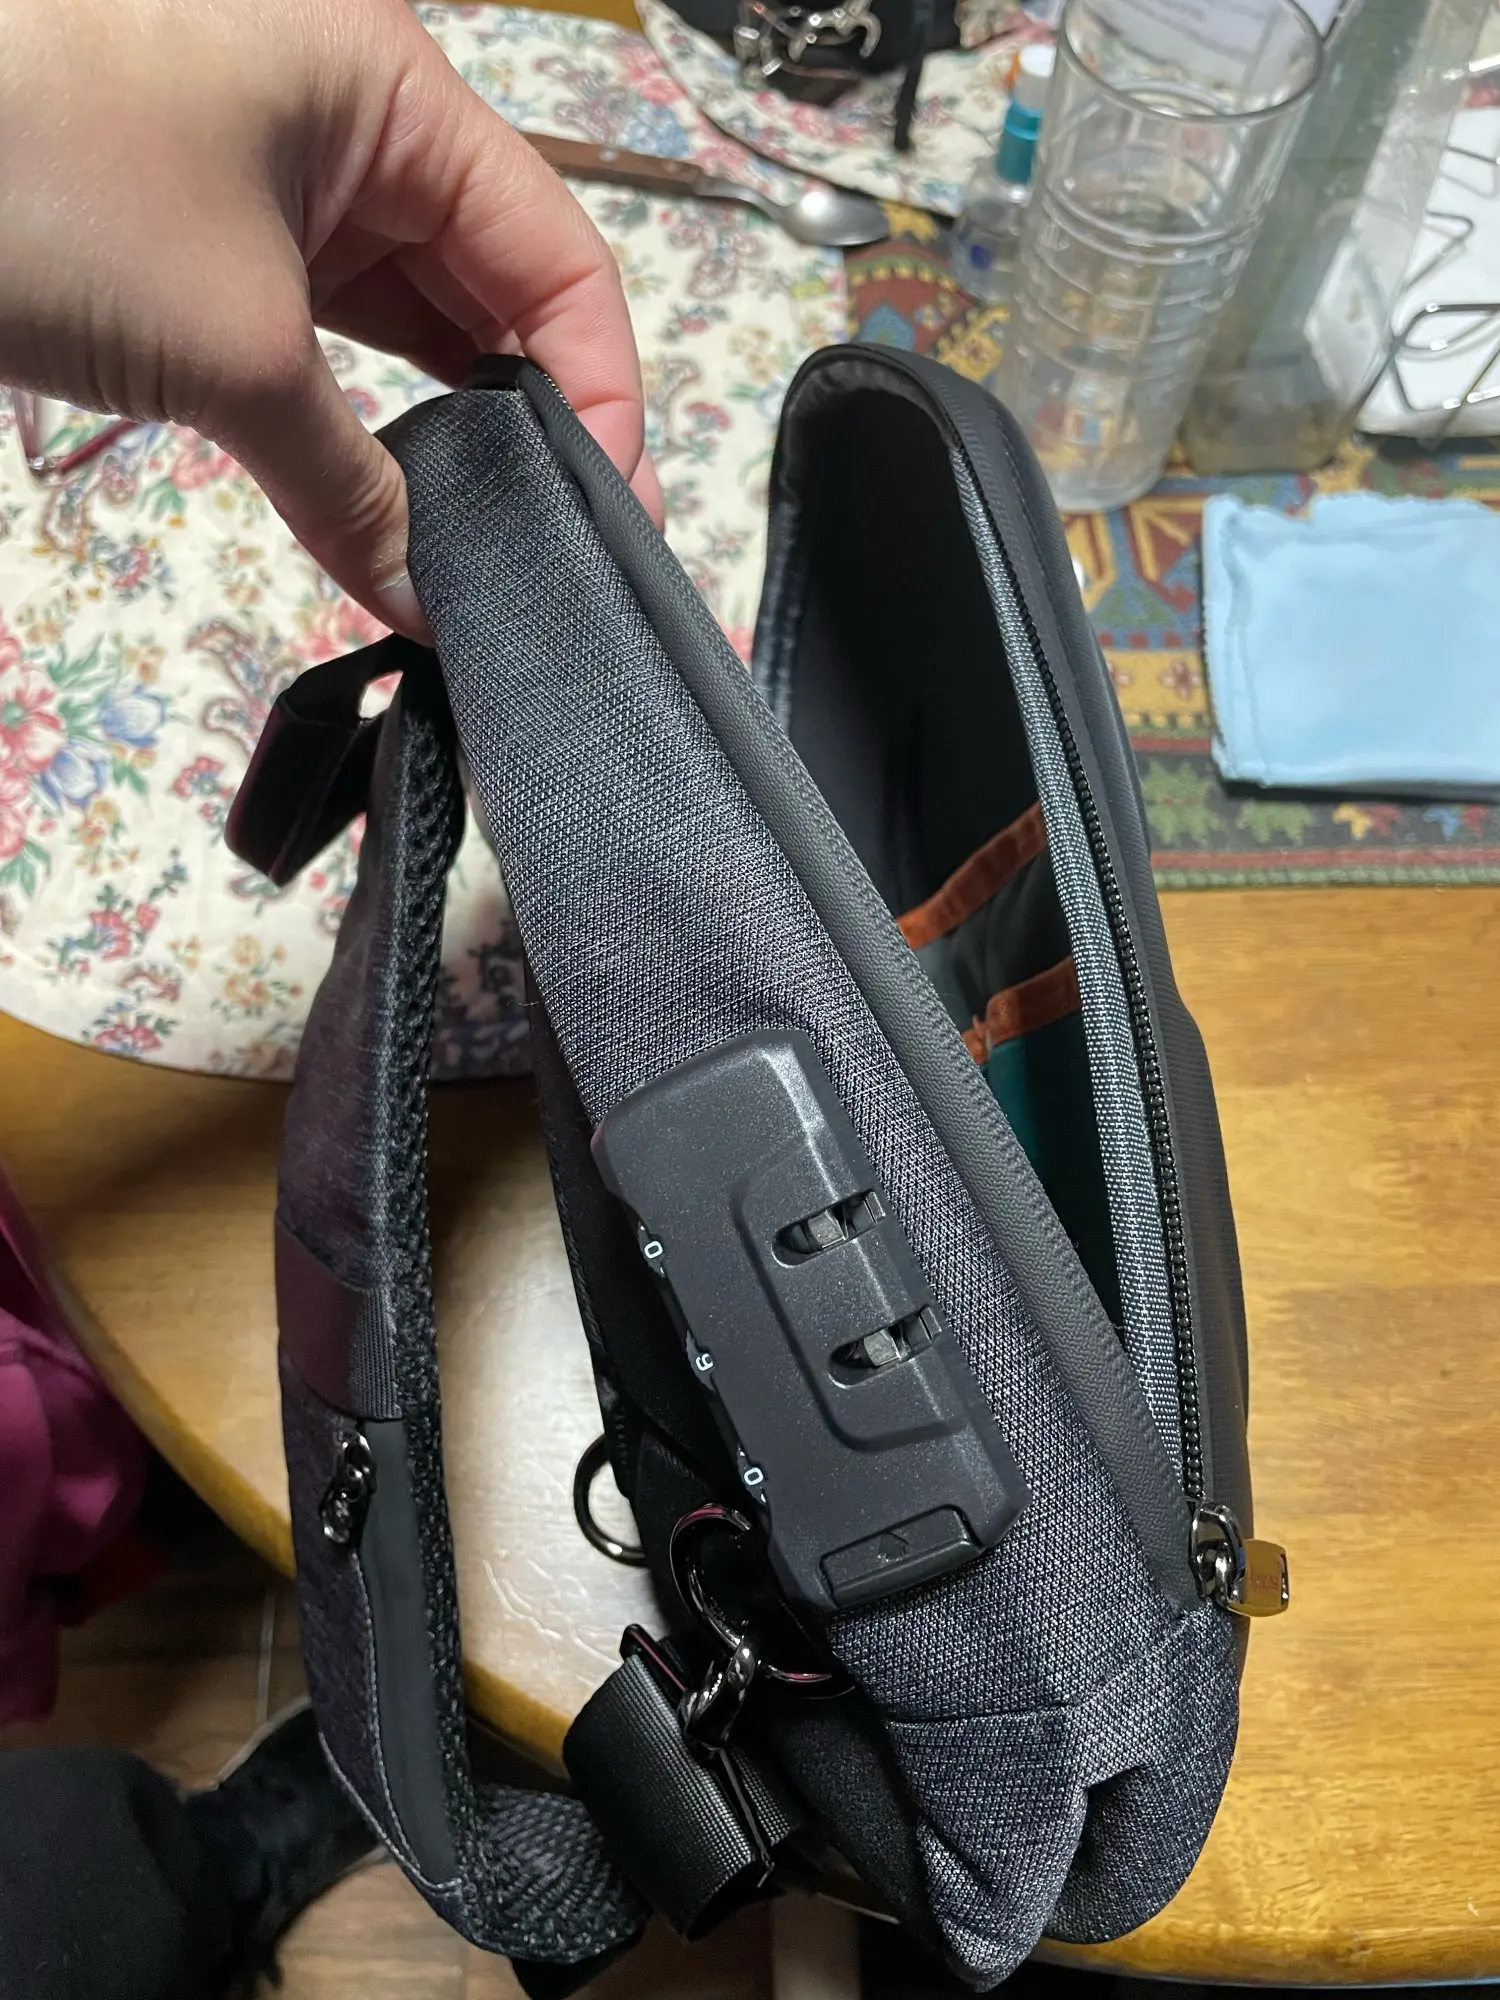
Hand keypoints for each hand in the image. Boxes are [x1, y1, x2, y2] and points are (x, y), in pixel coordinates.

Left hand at [0, 0, 660, 639]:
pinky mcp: (203, 228)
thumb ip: (355, 487)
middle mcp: (344, 112)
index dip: (598, 386)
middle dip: (525, 419)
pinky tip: (385, 504)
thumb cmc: (33, 169)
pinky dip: (351, 419)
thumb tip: (430, 599)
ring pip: (402, 313)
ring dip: (439, 430)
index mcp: (386, 84)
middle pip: (489, 281)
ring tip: (478, 544)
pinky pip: (319, 330)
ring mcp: (269, 168)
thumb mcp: (229, 347)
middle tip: (551, 551)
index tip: (604, 513)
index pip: (554, 247)